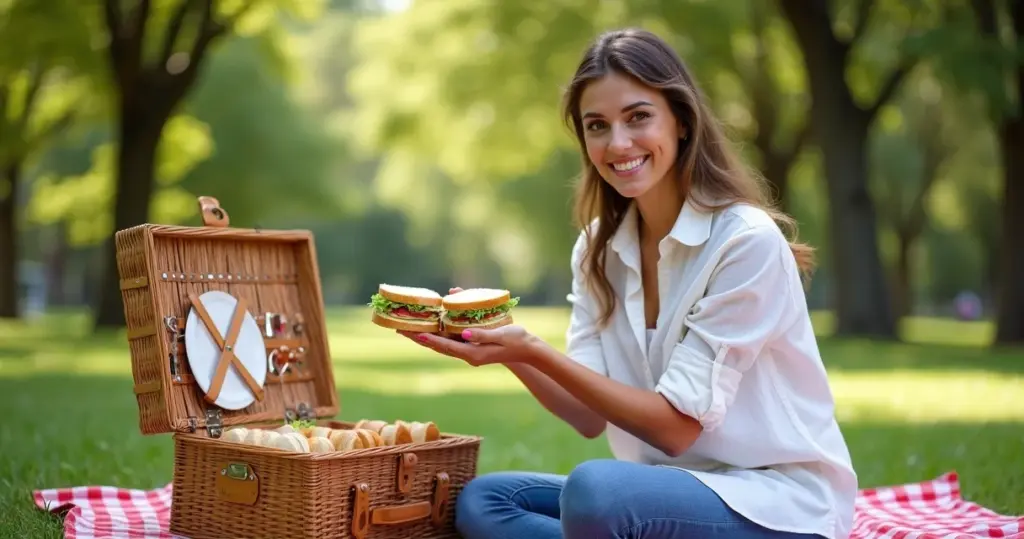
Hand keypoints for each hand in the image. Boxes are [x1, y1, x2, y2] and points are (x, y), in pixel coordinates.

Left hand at [397, 287, 539, 366]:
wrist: (528, 350)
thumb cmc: (517, 341)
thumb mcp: (501, 335)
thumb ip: (482, 335)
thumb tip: (464, 334)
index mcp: (473, 354)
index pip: (445, 346)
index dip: (429, 339)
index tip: (413, 333)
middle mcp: (467, 355)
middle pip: (438, 345)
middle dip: (419, 337)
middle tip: (400, 328)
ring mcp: (469, 352)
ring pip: (442, 343)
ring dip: (426, 335)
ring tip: (409, 327)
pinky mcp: (472, 346)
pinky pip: (451, 340)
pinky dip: (439, 333)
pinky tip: (431, 325)